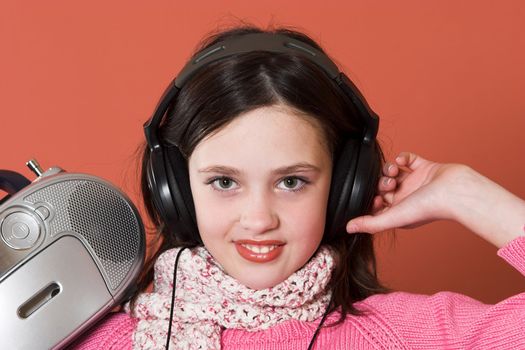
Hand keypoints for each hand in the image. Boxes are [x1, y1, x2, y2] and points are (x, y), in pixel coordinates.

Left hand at [347, 152, 471, 232]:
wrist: (455, 191)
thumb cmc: (428, 208)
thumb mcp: (394, 217)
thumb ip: (370, 223)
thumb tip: (348, 228)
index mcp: (399, 212)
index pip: (378, 205)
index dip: (373, 199)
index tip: (377, 197)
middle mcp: (406, 197)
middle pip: (384, 186)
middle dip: (381, 182)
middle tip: (388, 183)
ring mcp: (416, 182)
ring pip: (393, 172)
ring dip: (389, 168)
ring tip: (394, 170)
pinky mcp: (425, 168)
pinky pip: (408, 159)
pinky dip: (403, 157)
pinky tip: (402, 160)